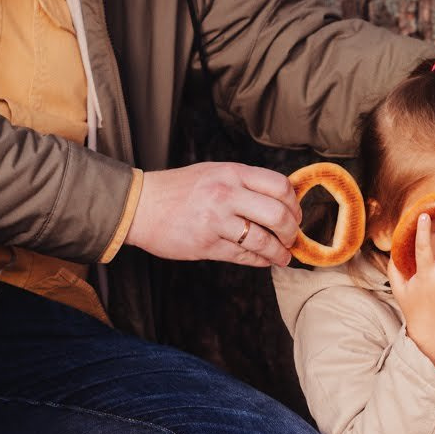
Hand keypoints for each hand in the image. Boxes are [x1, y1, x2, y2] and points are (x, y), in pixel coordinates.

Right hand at [124, 162, 298, 265]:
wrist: (139, 206)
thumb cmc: (178, 190)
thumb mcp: (214, 173)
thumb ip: (244, 183)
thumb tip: (280, 201)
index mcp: (231, 173)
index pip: (279, 185)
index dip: (294, 204)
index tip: (295, 214)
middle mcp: (226, 194)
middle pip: (278, 214)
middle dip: (291, 231)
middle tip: (291, 238)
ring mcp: (215, 220)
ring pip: (263, 240)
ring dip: (279, 252)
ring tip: (283, 256)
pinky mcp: (206, 244)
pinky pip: (243, 255)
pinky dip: (260, 260)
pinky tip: (265, 260)